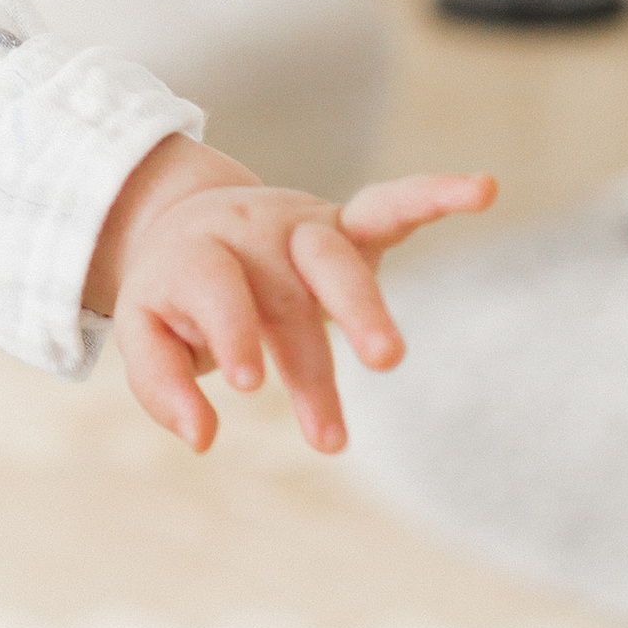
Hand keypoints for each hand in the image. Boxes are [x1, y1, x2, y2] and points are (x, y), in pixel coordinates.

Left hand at [88, 135, 495, 453]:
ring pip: (338, 261)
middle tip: (332, 400)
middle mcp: (254, 237)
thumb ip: (163, 385)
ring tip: (388, 360)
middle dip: (312, 340)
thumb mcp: (144, 334)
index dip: (232, 334)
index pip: (216, 292)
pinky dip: (436, 194)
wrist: (189, 222)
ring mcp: (303, 229)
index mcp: (197, 257)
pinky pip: (392, 206)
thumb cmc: (174, 296)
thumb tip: (202, 437)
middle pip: (288, 284)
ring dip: (365, 310)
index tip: (248, 385)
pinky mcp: (346, 227)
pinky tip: (483, 189)